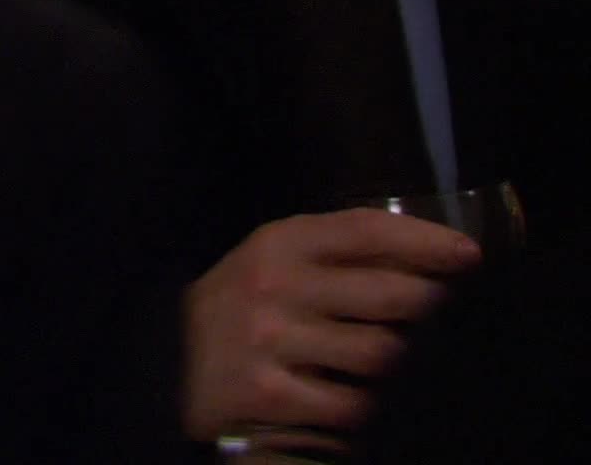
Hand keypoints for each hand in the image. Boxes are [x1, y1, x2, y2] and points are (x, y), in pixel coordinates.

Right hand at [181, 208, 481, 441]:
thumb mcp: (274, 262)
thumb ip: (334, 253)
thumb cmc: (240, 310)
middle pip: (394, 295)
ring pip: (382, 353)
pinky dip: (357, 405)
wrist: (168, 366)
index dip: (426, 242)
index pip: (366, 231)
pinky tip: (336, 395)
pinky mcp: (272, 394)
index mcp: (276, 243)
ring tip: (365, 361)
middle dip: (424, 307)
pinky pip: (354, 403)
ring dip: (387, 362)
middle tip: (425, 313)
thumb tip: (427, 257)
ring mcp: (270, 340)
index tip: (468, 255)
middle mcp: (273, 285)